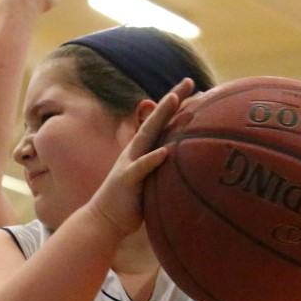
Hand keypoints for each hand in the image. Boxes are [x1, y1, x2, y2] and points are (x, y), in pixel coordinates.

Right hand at [87, 79, 194, 238]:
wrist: (105, 220)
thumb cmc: (131, 203)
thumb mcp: (150, 182)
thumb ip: (163, 170)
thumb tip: (184, 165)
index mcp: (143, 150)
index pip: (162, 123)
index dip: (177, 105)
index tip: (196, 88)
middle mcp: (136, 151)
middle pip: (156, 120)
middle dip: (172, 99)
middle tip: (189, 81)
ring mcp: (130, 163)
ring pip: (147, 136)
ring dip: (160, 117)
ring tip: (174, 100)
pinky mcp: (127, 180)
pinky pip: (141, 168)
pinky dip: (152, 159)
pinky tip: (165, 151)